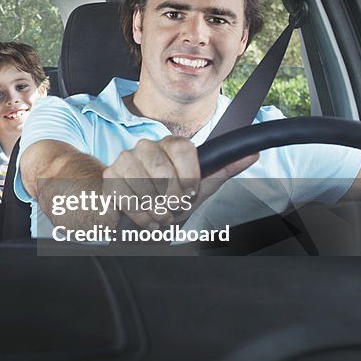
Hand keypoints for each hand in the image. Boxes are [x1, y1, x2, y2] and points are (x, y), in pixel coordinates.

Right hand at [102, 137, 257, 229]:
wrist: (134, 208)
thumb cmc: (167, 196)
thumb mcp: (200, 186)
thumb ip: (223, 169)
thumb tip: (251, 153)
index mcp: (170, 144)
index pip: (183, 148)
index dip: (189, 174)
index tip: (190, 191)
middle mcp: (146, 146)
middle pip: (161, 169)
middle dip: (171, 197)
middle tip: (173, 207)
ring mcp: (125, 159)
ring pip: (144, 185)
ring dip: (155, 209)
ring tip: (159, 214)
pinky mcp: (110, 177)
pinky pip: (127, 197)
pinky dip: (140, 215)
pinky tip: (145, 216)